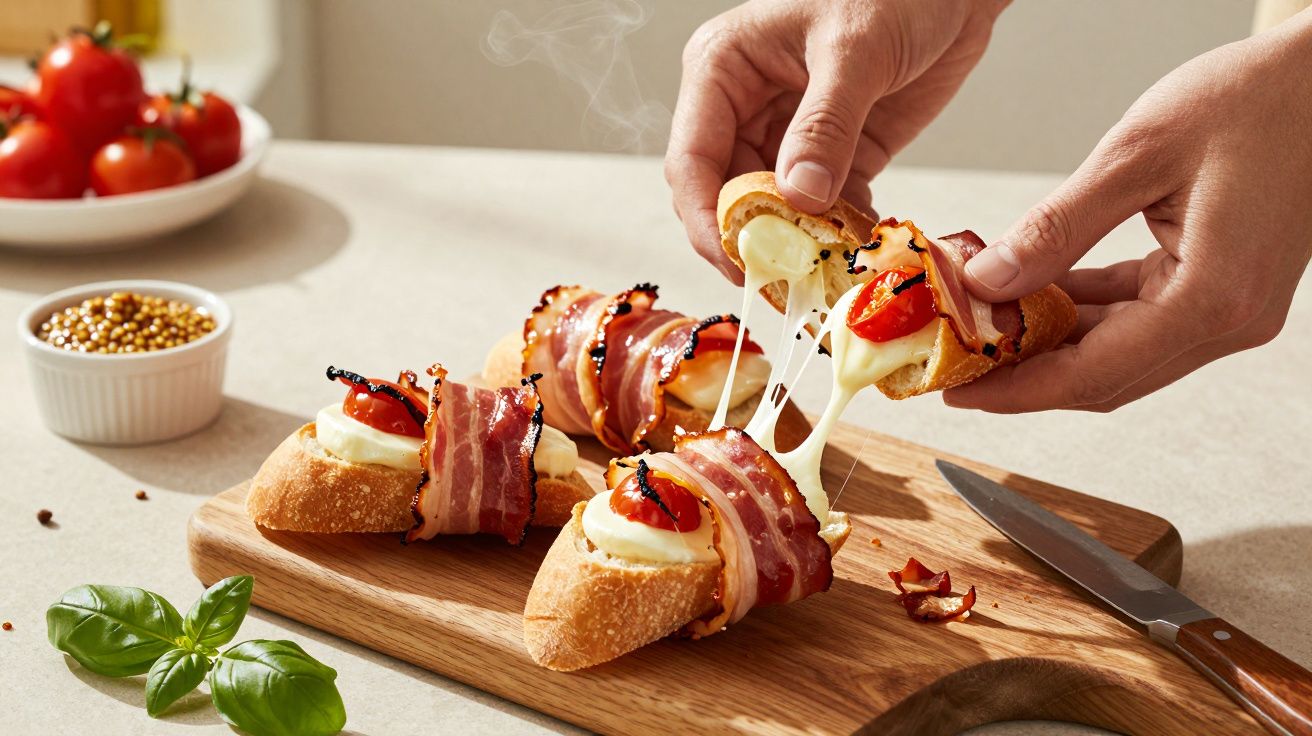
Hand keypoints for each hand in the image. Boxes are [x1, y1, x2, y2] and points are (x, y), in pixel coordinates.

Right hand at [665, 0, 1007, 282]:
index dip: (708, 220)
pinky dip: (837, 236)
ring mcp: (787, 135)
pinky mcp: (833, 155)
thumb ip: (825, 125)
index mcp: (723, 70)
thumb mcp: (856, 50)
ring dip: (796, 247)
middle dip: (752, 242)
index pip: (693, 160)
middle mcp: (744, 107)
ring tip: (826, 275)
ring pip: (772, 212)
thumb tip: (798, 198)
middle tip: (785, 283)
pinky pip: (822, 210)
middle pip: (726, 196)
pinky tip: (858, 251)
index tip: (738, 264)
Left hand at [946, 11, 1311, 412]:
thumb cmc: (1257, 99)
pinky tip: (1036, 294)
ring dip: (1051, 344)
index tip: (958, 391)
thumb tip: (989, 279)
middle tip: (956, 363)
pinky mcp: (1223, 289)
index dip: (1016, 390)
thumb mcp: (1137, 156)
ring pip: (1118, 353)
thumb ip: (1057, 228)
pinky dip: (1084, 313)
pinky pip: (1139, 319)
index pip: (1092, 374)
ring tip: (986, 327)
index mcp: (1214, 297)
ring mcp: (1231, 309)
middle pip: (1104, 377)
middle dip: (1024, 374)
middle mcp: (1230, 319)